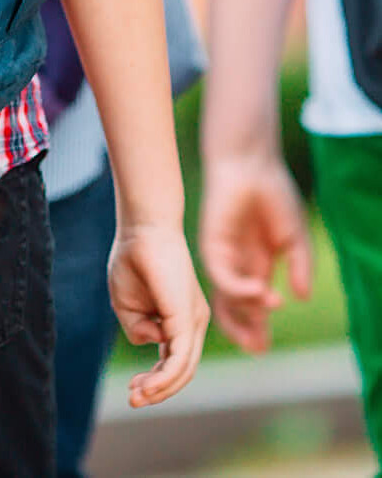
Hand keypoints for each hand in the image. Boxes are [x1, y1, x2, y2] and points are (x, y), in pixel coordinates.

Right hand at [108, 220, 209, 406]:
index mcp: (181, 319)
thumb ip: (137, 326)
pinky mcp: (187, 317)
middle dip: (157, 390)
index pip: (174, 361)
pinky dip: (164, 376)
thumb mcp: (127, 302)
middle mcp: (194, 323)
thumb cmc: (134, 258)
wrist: (143, 227)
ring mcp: (194, 320)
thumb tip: (153, 341)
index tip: (133, 389)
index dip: (155, 380)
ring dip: (160, 389)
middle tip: (133, 400)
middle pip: (181, 370)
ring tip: (136, 397)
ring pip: (183, 368)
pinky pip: (180, 356)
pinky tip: (148, 386)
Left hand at [199, 153, 312, 352]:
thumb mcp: (294, 237)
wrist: (251, 165)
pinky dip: (239, 288)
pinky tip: (260, 290)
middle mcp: (236, 263)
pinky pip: (220, 273)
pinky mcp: (212, 241)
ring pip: (223, 294)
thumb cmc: (273, 195)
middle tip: (256, 349)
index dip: (256, 325)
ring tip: (264, 320)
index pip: (252, 303)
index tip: (263, 347)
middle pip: (232, 306)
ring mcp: (222, 253)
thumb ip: (299, 266)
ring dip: (245, 311)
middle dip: (242, 330)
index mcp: (255, 264)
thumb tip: (300, 297)